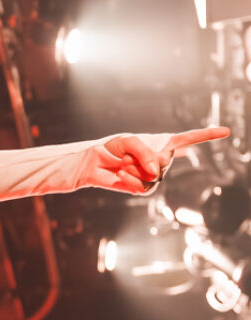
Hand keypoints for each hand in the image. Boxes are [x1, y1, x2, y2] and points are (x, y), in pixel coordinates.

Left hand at [85, 126, 229, 194]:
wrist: (93, 164)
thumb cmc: (110, 148)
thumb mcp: (127, 142)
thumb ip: (144, 152)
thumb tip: (156, 171)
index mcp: (162, 144)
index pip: (189, 140)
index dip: (207, 135)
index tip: (226, 131)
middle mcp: (161, 160)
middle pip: (165, 161)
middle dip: (144, 157)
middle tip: (127, 155)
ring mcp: (154, 176)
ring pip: (153, 176)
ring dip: (134, 168)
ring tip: (123, 164)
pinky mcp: (142, 189)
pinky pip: (143, 186)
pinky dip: (129, 179)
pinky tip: (120, 174)